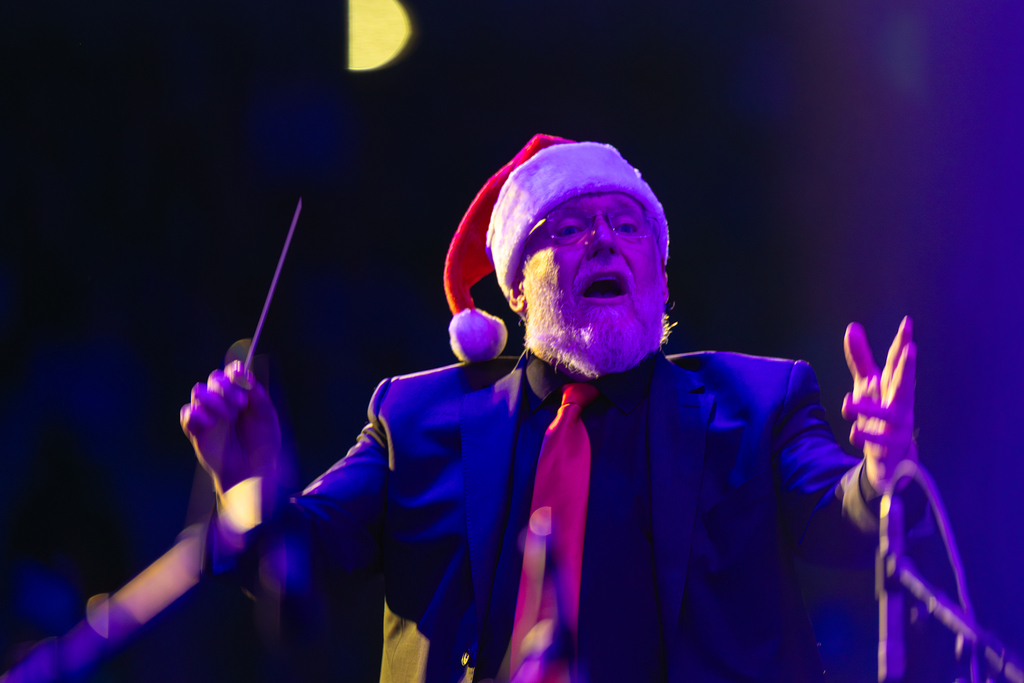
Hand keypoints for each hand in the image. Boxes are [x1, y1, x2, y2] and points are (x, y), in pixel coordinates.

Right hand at [180, 360, 280, 493]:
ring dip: (214, 400)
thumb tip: (247, 377)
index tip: (240, 375)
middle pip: (214, 378)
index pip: (232, 373)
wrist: (251, 471)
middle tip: (241, 404)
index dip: (234, 370)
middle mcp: (222, 401)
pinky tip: (211, 424)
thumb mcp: (267, 418)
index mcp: (240, 395)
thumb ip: (258, 396)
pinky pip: (187, 413)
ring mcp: (208, 414)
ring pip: (199, 391)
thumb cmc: (261, 444)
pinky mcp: (195, 430)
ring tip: (229, 417)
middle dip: (227, 387)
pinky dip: (197, 414)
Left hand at [842, 316, 916, 493]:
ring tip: (848, 402)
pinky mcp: (890, 446)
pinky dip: (866, 436)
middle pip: (904, 383)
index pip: (897, 362)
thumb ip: (860, 358)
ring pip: (889, 415)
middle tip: (911, 350)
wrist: (889, 457)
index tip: (907, 322)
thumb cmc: (879, 412)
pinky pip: (878, 442)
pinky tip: (854, 431)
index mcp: (893, 386)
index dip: (902, 342)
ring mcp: (898, 426)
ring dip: (869, 408)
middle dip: (908, 368)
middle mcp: (900, 403)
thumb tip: (852, 327)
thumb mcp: (867, 383)